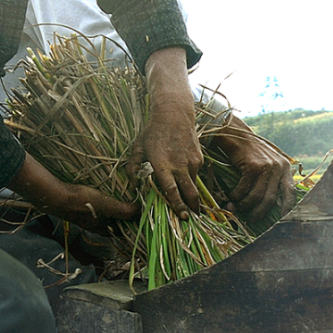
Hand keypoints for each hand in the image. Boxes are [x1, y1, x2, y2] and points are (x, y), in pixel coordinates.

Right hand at [10, 153, 138, 225]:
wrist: (57, 197)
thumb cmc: (82, 203)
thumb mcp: (107, 206)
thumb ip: (124, 210)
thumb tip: (141, 211)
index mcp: (104, 229)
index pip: (123, 232)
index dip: (133, 227)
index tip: (144, 218)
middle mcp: (97, 226)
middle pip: (116, 224)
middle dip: (126, 218)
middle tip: (137, 207)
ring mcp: (89, 217)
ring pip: (107, 216)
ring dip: (116, 210)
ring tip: (126, 199)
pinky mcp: (82, 208)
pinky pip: (98, 208)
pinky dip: (106, 204)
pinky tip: (107, 194)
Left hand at [128, 47, 201, 216]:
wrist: (174, 114)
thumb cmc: (153, 132)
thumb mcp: (137, 148)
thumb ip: (133, 168)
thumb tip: (132, 187)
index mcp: (163, 165)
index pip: (172, 191)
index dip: (177, 206)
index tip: (181, 217)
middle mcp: (180, 166)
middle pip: (190, 193)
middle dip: (192, 208)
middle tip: (191, 218)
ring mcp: (192, 162)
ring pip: (193, 185)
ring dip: (190, 193)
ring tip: (188, 203)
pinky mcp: (199, 158)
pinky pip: (195, 174)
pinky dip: (190, 178)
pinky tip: (184, 174)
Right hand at [212, 118, 298, 223]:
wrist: (236, 134)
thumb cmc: (250, 152)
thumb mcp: (267, 163)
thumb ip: (271, 179)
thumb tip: (268, 205)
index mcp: (285, 168)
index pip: (291, 192)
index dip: (287, 208)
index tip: (280, 220)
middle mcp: (279, 167)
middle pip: (270, 199)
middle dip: (259, 213)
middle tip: (251, 219)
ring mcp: (266, 167)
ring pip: (257, 197)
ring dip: (245, 205)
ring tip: (237, 207)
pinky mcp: (253, 167)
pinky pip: (244, 189)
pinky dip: (236, 196)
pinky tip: (231, 196)